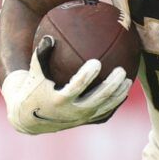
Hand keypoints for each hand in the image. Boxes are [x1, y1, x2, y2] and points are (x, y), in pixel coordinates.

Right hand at [2, 36, 131, 133]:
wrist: (30, 118)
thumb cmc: (33, 89)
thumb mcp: (33, 73)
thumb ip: (41, 55)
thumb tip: (50, 37)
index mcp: (58, 100)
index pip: (76, 87)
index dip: (87, 75)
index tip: (97, 62)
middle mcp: (71, 112)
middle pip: (97, 99)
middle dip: (111, 86)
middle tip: (121, 71)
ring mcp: (80, 119)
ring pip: (104, 108)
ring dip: (118, 95)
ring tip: (128, 81)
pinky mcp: (84, 122)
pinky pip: (103, 115)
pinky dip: (114, 105)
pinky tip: (123, 94)